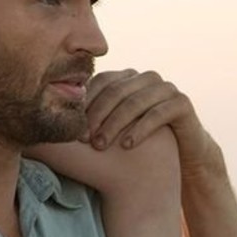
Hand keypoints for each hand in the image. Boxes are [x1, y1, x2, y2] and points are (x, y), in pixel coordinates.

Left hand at [83, 69, 222, 178]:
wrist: (177, 158)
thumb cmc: (136, 143)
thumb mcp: (113, 127)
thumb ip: (91, 117)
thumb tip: (54, 114)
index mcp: (128, 78)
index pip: (101, 81)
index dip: (85, 104)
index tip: (73, 129)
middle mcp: (147, 79)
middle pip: (116, 90)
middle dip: (97, 116)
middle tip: (83, 139)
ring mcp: (166, 89)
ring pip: (135, 101)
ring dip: (115, 124)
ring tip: (101, 146)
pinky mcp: (182, 103)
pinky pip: (159, 113)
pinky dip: (140, 129)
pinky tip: (127, 146)